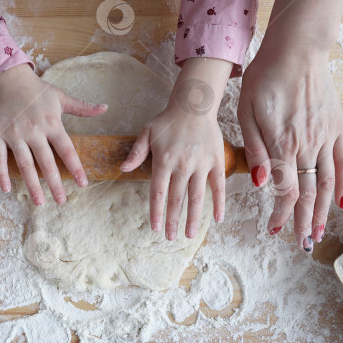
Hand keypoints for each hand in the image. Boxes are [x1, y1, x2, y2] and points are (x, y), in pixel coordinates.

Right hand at [0, 64, 106, 203]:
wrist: (8, 78)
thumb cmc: (37, 90)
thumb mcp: (61, 97)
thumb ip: (82, 107)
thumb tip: (105, 108)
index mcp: (52, 123)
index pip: (67, 149)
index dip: (75, 167)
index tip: (83, 184)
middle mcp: (34, 130)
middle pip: (46, 162)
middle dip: (55, 183)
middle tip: (62, 201)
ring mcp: (15, 134)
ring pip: (24, 163)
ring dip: (32, 184)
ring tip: (39, 202)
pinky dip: (1, 173)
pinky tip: (7, 188)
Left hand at [121, 59, 229, 239]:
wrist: (194, 104)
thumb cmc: (168, 120)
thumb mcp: (147, 132)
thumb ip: (136, 153)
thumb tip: (123, 169)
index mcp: (163, 160)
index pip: (158, 192)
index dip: (156, 212)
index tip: (156, 228)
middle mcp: (182, 165)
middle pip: (177, 199)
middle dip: (173, 221)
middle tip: (171, 238)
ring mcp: (201, 164)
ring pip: (197, 197)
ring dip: (193, 218)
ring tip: (189, 234)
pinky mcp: (216, 161)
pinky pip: (218, 185)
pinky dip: (219, 203)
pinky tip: (217, 219)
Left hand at [237, 40, 342, 251]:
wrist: (297, 49)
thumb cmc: (264, 78)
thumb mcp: (246, 111)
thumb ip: (254, 149)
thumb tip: (258, 183)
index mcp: (282, 145)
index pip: (285, 191)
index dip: (282, 213)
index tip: (275, 229)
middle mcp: (307, 146)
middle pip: (308, 194)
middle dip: (304, 221)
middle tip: (302, 243)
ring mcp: (325, 137)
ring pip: (326, 182)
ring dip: (324, 211)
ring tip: (321, 232)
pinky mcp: (336, 127)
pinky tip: (342, 200)